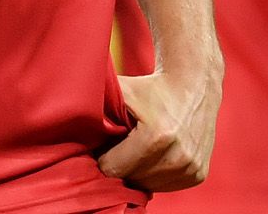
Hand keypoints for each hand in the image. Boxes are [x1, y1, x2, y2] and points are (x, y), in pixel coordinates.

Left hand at [97, 69, 220, 190]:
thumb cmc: (151, 87)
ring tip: (139, 148)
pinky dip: (157, 174)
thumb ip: (97, 111)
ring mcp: (191, 167)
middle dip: (121, 165)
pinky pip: (167, 185)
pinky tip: (156, 154)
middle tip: (122, 145)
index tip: (105, 145)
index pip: (113, 169)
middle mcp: (178, 156)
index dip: (104, 158)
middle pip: (131, 179)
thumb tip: (67, 130)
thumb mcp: (122, 92)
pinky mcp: (199, 173)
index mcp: (156, 138)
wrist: (194, 83)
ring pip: (148, 185)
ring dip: (139, 172)